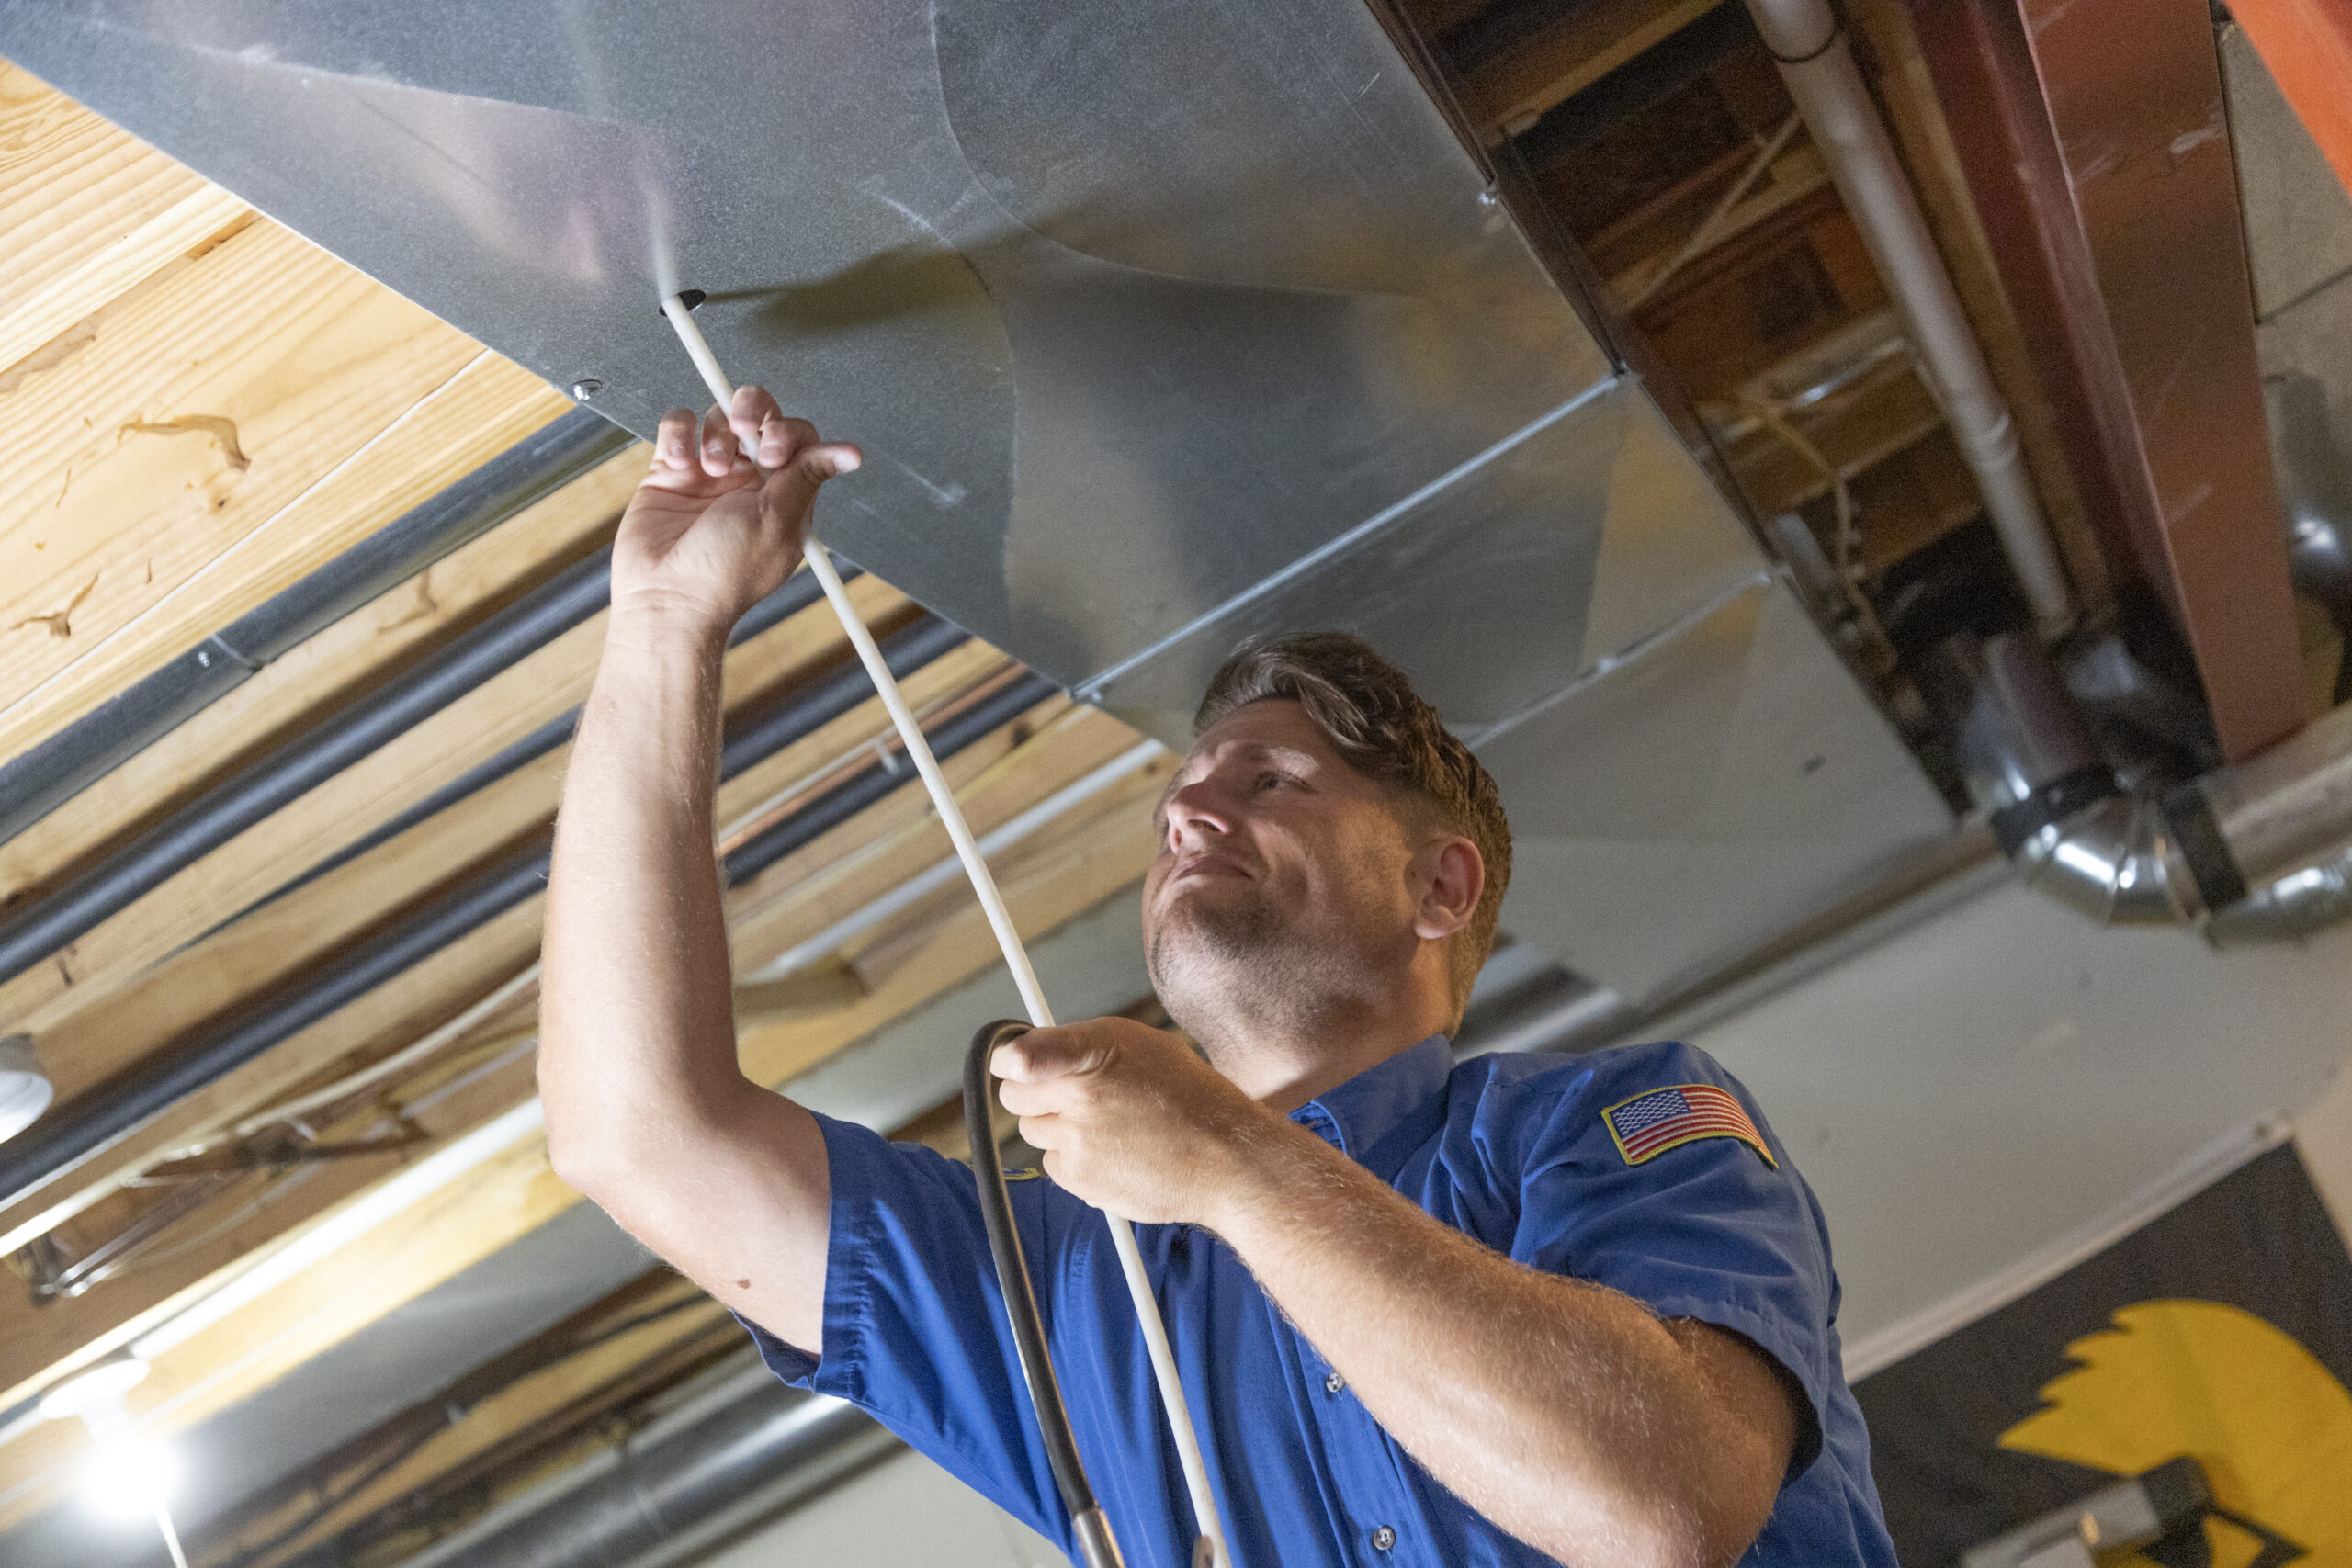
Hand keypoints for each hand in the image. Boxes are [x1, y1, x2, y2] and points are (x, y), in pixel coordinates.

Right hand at [610, 385, 860, 639]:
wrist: (665, 597)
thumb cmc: (725, 572)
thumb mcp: (777, 521)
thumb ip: (808, 475)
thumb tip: (852, 453)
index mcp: (784, 496)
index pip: (799, 439)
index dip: (787, 432)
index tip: (772, 452)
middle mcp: (750, 482)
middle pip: (760, 416)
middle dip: (753, 412)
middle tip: (742, 432)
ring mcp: (710, 474)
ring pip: (719, 417)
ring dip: (715, 433)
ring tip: (709, 468)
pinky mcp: (670, 471)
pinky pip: (679, 427)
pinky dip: (679, 434)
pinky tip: (679, 462)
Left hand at [990, 1018, 1285, 1226]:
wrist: (1226, 1159)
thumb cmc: (1190, 1098)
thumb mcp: (1143, 1045)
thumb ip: (1082, 1047)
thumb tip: (1030, 1055)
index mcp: (1095, 1050)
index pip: (1019, 1055)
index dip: (1009, 1058)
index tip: (1011, 1062)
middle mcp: (1081, 1094)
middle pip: (1015, 1096)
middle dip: (1035, 1094)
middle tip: (1074, 1098)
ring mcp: (1078, 1141)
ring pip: (1034, 1132)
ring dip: (1057, 1129)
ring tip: (1108, 1128)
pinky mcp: (1081, 1180)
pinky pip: (1055, 1166)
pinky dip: (1075, 1163)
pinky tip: (1115, 1155)